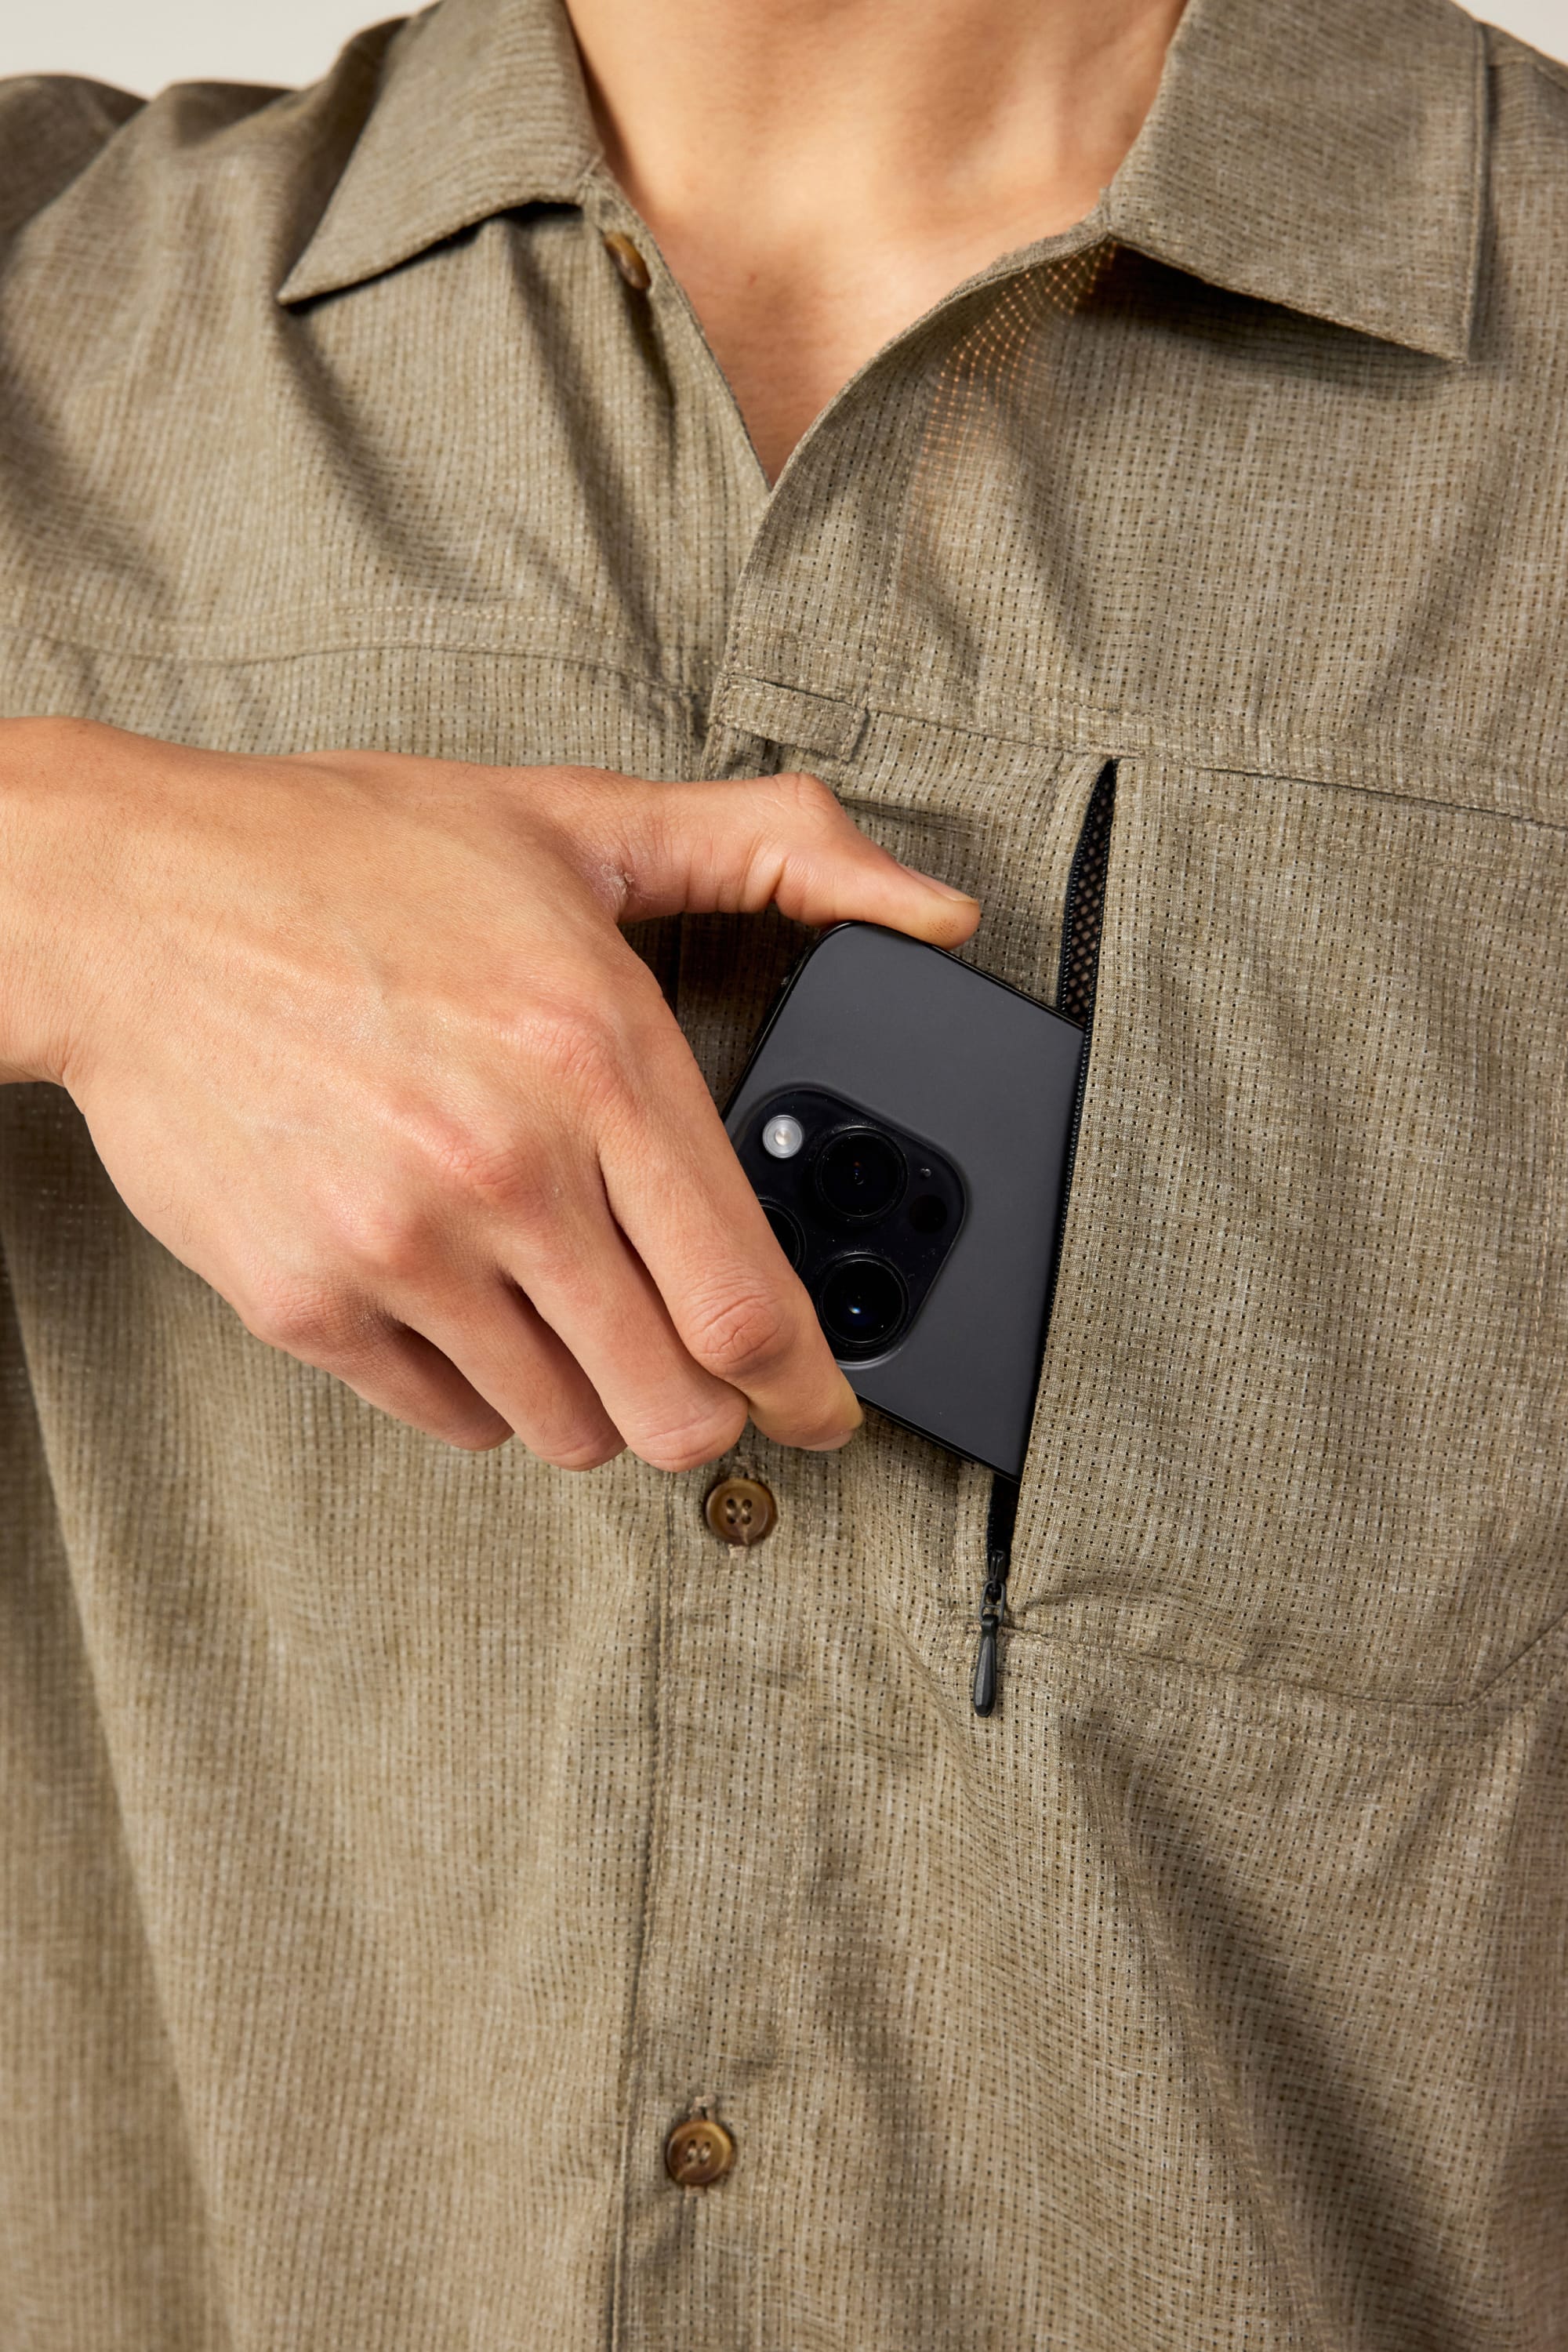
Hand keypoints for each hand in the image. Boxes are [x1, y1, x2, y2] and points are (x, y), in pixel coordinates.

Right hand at [0, 719, 978, 1468]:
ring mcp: (400, 1247)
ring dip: (598, 1403)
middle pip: (673, 1407)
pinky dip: (485, 1392)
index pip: (746, 1300)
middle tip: (706, 1382)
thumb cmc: (345, 860)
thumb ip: (774, 852)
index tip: (827, 1414)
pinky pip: (449, 1417)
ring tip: (576, 1323)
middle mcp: (508, 1168)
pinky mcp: (305, 1301)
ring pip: (567, 1430)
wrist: (128, 901)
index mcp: (596, 1054)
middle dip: (714, 1417)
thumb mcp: (576, 824)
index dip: (811, 1389)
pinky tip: (475, 1310)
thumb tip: (927, 906)